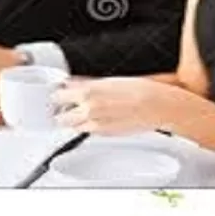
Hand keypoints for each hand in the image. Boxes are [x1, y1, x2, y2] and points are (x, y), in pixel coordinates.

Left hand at [51, 77, 178, 134]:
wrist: (156, 106)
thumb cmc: (138, 90)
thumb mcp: (108, 81)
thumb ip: (86, 83)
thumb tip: (72, 83)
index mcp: (88, 92)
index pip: (57, 96)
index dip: (57, 95)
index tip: (58, 94)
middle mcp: (88, 110)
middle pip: (60, 117)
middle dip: (61, 112)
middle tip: (65, 106)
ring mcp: (95, 125)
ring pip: (72, 127)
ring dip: (73, 121)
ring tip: (81, 112)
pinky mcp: (104, 134)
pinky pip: (87, 131)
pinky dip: (87, 126)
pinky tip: (97, 117)